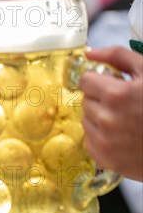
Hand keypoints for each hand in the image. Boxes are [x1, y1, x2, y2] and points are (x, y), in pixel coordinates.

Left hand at [79, 47, 142, 180]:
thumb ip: (118, 57)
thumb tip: (89, 53)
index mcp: (116, 95)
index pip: (85, 81)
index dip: (100, 81)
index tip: (114, 86)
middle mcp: (105, 119)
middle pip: (86, 101)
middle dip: (101, 99)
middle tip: (125, 104)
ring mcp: (104, 142)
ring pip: (86, 120)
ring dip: (100, 118)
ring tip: (126, 121)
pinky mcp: (105, 159)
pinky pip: (90, 141)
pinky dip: (101, 138)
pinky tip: (122, 137)